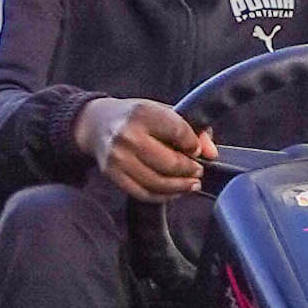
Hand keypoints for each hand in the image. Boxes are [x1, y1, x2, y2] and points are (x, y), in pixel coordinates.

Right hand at [75, 97, 213, 199]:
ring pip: (158, 182)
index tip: (197, 150)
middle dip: (190, 170)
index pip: (179, 132)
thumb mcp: (163, 111)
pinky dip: (163, 196)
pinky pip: (143, 193)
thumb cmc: (136, 117)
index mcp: (143, 113)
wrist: (96, 124)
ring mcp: (118, 157)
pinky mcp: (112, 174)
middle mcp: (128, 135)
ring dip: (180, 186)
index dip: (194, 145)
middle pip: (170, 163)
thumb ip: (192, 128)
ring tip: (191, 183)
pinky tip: (173, 191)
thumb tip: (211, 153)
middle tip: (197, 170)